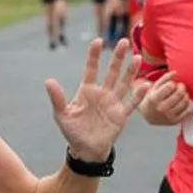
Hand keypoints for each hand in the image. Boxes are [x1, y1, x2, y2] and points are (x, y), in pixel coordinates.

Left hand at [45, 38, 142, 159]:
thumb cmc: (72, 132)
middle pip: (111, 71)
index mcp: (86, 91)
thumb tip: (48, 81)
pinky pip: (131, 103)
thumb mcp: (62, 115)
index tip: (98, 41)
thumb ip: (57, 98)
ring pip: (124, 83)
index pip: (91, 69)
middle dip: (117, 57)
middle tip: (124, 41)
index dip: (94, 55)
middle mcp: (101, 94)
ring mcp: (112, 103)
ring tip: (137, 57)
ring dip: (130, 71)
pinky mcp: (121, 115)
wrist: (85, 151)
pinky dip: (138, 95)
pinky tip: (145, 85)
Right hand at [135, 72, 188, 125]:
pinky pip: (188, 110)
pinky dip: (188, 103)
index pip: (171, 86)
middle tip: (179, 87)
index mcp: (154, 99)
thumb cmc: (152, 99)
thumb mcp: (154, 87)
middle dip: (181, 87)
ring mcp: (169, 116)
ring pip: (185, 101)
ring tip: (181, 94)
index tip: (171, 85)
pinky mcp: (175, 121)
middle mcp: (161, 109)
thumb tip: (175, 72)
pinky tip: (184, 101)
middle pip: (179, 93)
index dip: (173, 83)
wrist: (149, 116)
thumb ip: (164, 78)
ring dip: (185, 95)